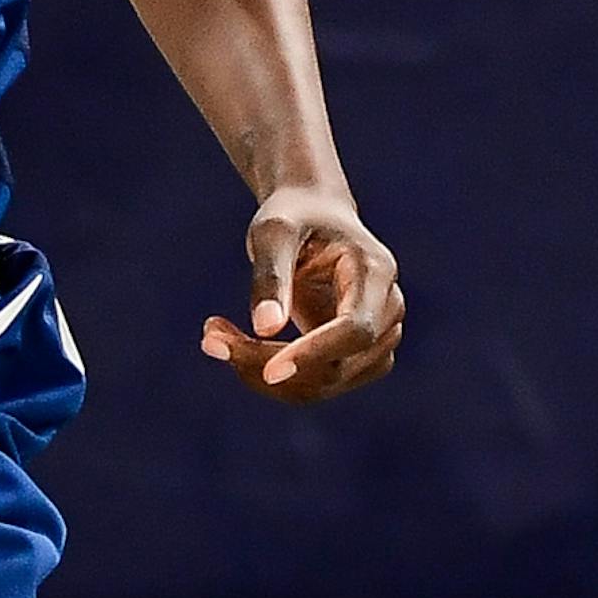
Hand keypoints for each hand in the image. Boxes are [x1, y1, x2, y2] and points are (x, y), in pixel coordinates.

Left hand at [201, 186, 403, 403]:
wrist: (311, 214)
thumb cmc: (293, 216)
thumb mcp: (273, 233)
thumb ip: (271, 278)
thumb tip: (265, 329)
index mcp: (375, 272)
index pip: (356, 330)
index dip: (314, 354)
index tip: (268, 372)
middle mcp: (388, 310)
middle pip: (337, 364)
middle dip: (269, 362)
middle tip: (210, 339)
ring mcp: (378, 337)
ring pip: (324, 382)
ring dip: (264, 372)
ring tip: (215, 336)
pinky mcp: (357, 356)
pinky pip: (317, 383)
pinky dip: (272, 374)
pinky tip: (237, 344)